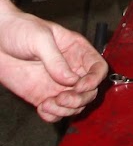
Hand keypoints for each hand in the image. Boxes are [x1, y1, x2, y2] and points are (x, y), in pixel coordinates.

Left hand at [0, 0, 107, 121]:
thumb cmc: (20, 29)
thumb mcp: (40, 38)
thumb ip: (56, 59)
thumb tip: (70, 79)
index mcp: (76, 50)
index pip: (98, 68)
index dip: (94, 80)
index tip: (79, 86)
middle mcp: (71, 69)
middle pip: (90, 91)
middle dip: (79, 99)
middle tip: (62, 99)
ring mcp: (57, 84)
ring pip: (75, 105)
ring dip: (66, 110)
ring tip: (48, 104)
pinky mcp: (42, 96)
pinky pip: (55, 113)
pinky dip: (52, 116)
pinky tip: (42, 108)